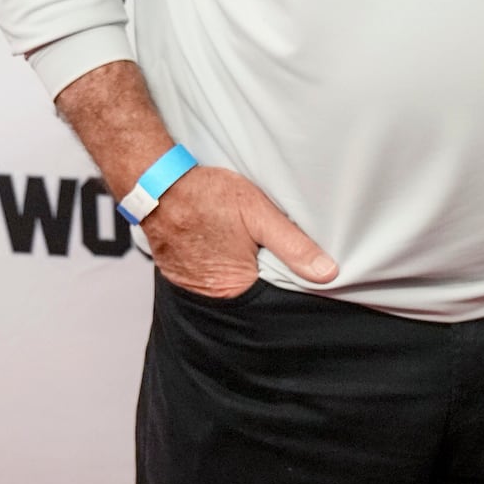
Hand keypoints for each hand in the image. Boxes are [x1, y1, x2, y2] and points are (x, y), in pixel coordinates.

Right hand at [142, 166, 337, 298]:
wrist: (155, 184)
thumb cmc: (205, 195)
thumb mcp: (258, 214)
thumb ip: (294, 245)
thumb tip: (328, 273)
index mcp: (235, 288)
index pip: (273, 299)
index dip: (286, 283)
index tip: (293, 268)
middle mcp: (211, 295)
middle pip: (250, 295)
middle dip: (263, 277)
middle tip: (263, 249)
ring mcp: (190, 287)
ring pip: (228, 286)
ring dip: (240, 270)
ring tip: (242, 246)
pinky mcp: (178, 275)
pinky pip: (206, 277)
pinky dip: (218, 266)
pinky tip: (222, 246)